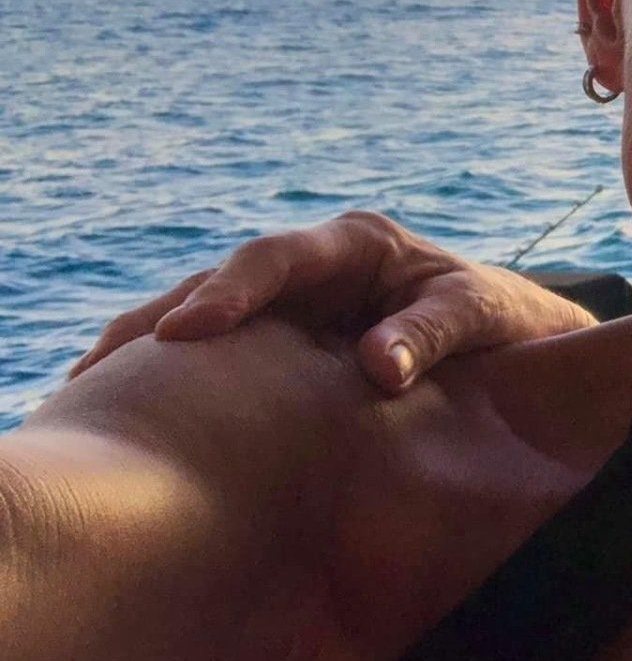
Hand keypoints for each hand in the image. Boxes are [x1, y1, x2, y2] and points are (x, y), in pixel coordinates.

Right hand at [68, 211, 596, 392]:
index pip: (278, 259)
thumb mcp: (480, 316)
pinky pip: (224, 360)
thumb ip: (431, 333)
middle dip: (159, 322)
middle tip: (98, 368)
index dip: (229, 292)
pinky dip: (178, 383)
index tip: (185, 331)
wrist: (518, 342)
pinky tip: (126, 417)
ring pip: (209, 322)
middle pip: (222, 287)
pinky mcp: (285, 346)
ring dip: (148, 354)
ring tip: (84, 396)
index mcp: (358, 244)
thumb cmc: (504, 321)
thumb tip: (374, 367)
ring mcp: (294, 306)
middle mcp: (315, 268)